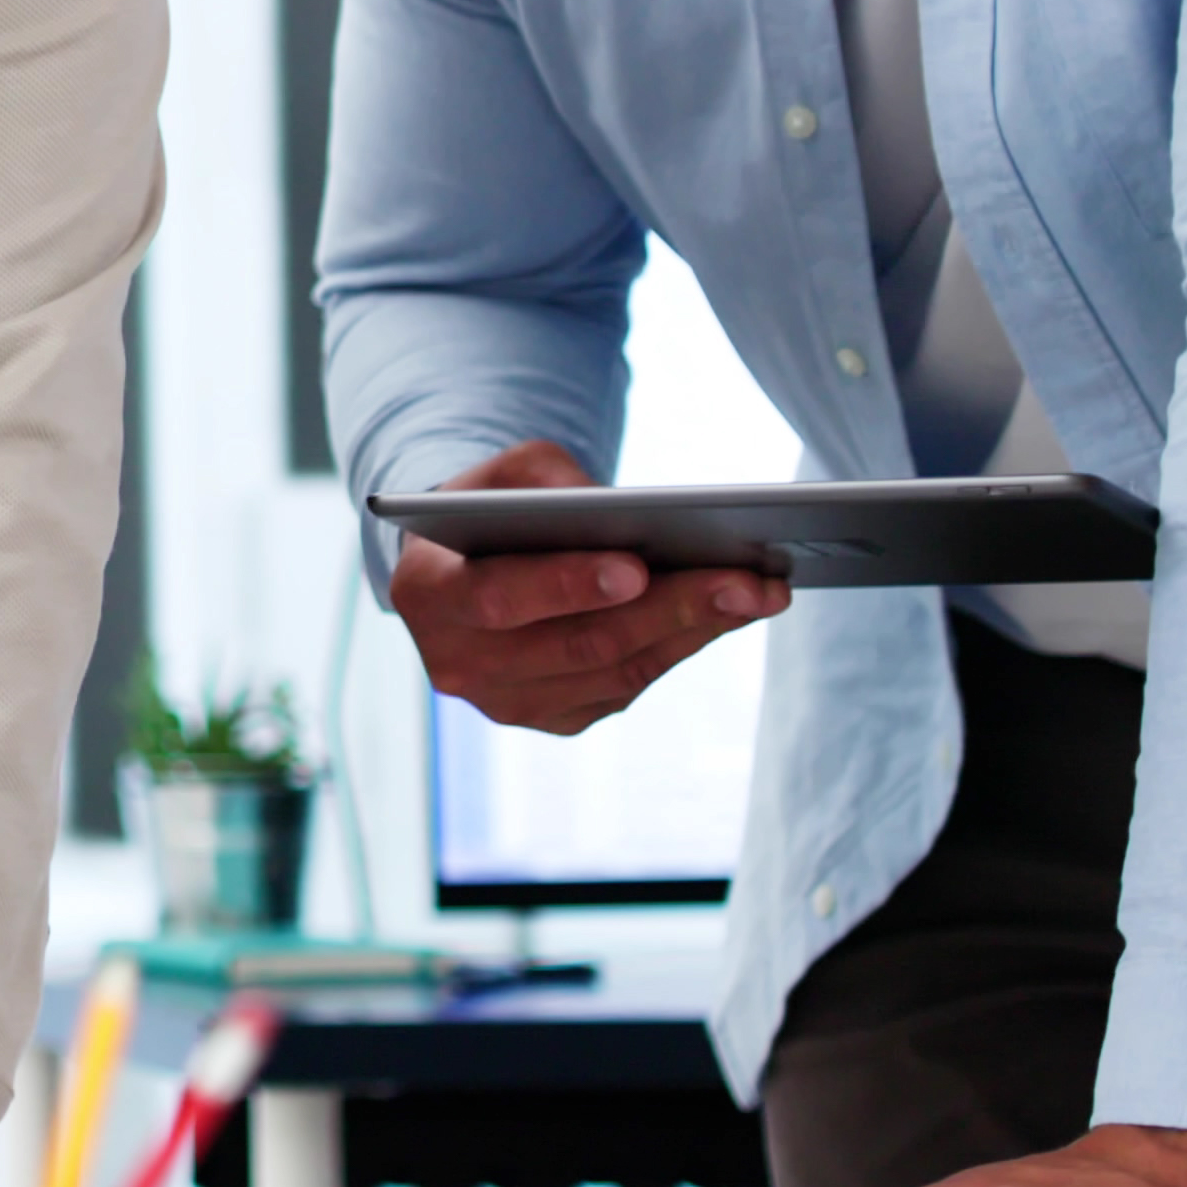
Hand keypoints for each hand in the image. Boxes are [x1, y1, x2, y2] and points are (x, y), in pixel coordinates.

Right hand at [380, 439, 781, 733]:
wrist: (464, 567)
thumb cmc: (489, 507)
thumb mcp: (502, 470)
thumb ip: (546, 480)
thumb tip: (619, 514)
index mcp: (427, 592)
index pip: (497, 599)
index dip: (567, 585)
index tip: (637, 568)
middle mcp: (458, 661)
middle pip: (577, 644)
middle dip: (669, 608)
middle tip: (746, 581)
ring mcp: (506, 700)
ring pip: (613, 673)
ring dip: (693, 629)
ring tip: (760, 592)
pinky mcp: (553, 716)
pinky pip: (626, 687)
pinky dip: (680, 646)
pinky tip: (727, 611)